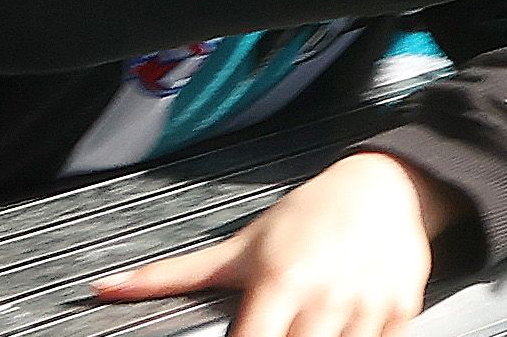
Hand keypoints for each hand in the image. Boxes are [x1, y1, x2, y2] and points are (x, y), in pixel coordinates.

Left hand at [95, 149, 452, 336]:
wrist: (386, 184)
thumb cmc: (308, 216)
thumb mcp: (240, 246)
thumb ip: (172, 276)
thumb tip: (104, 289)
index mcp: (281, 281)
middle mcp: (325, 295)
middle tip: (277, 335)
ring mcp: (368, 304)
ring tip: (307, 335)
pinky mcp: (402, 309)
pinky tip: (345, 335)